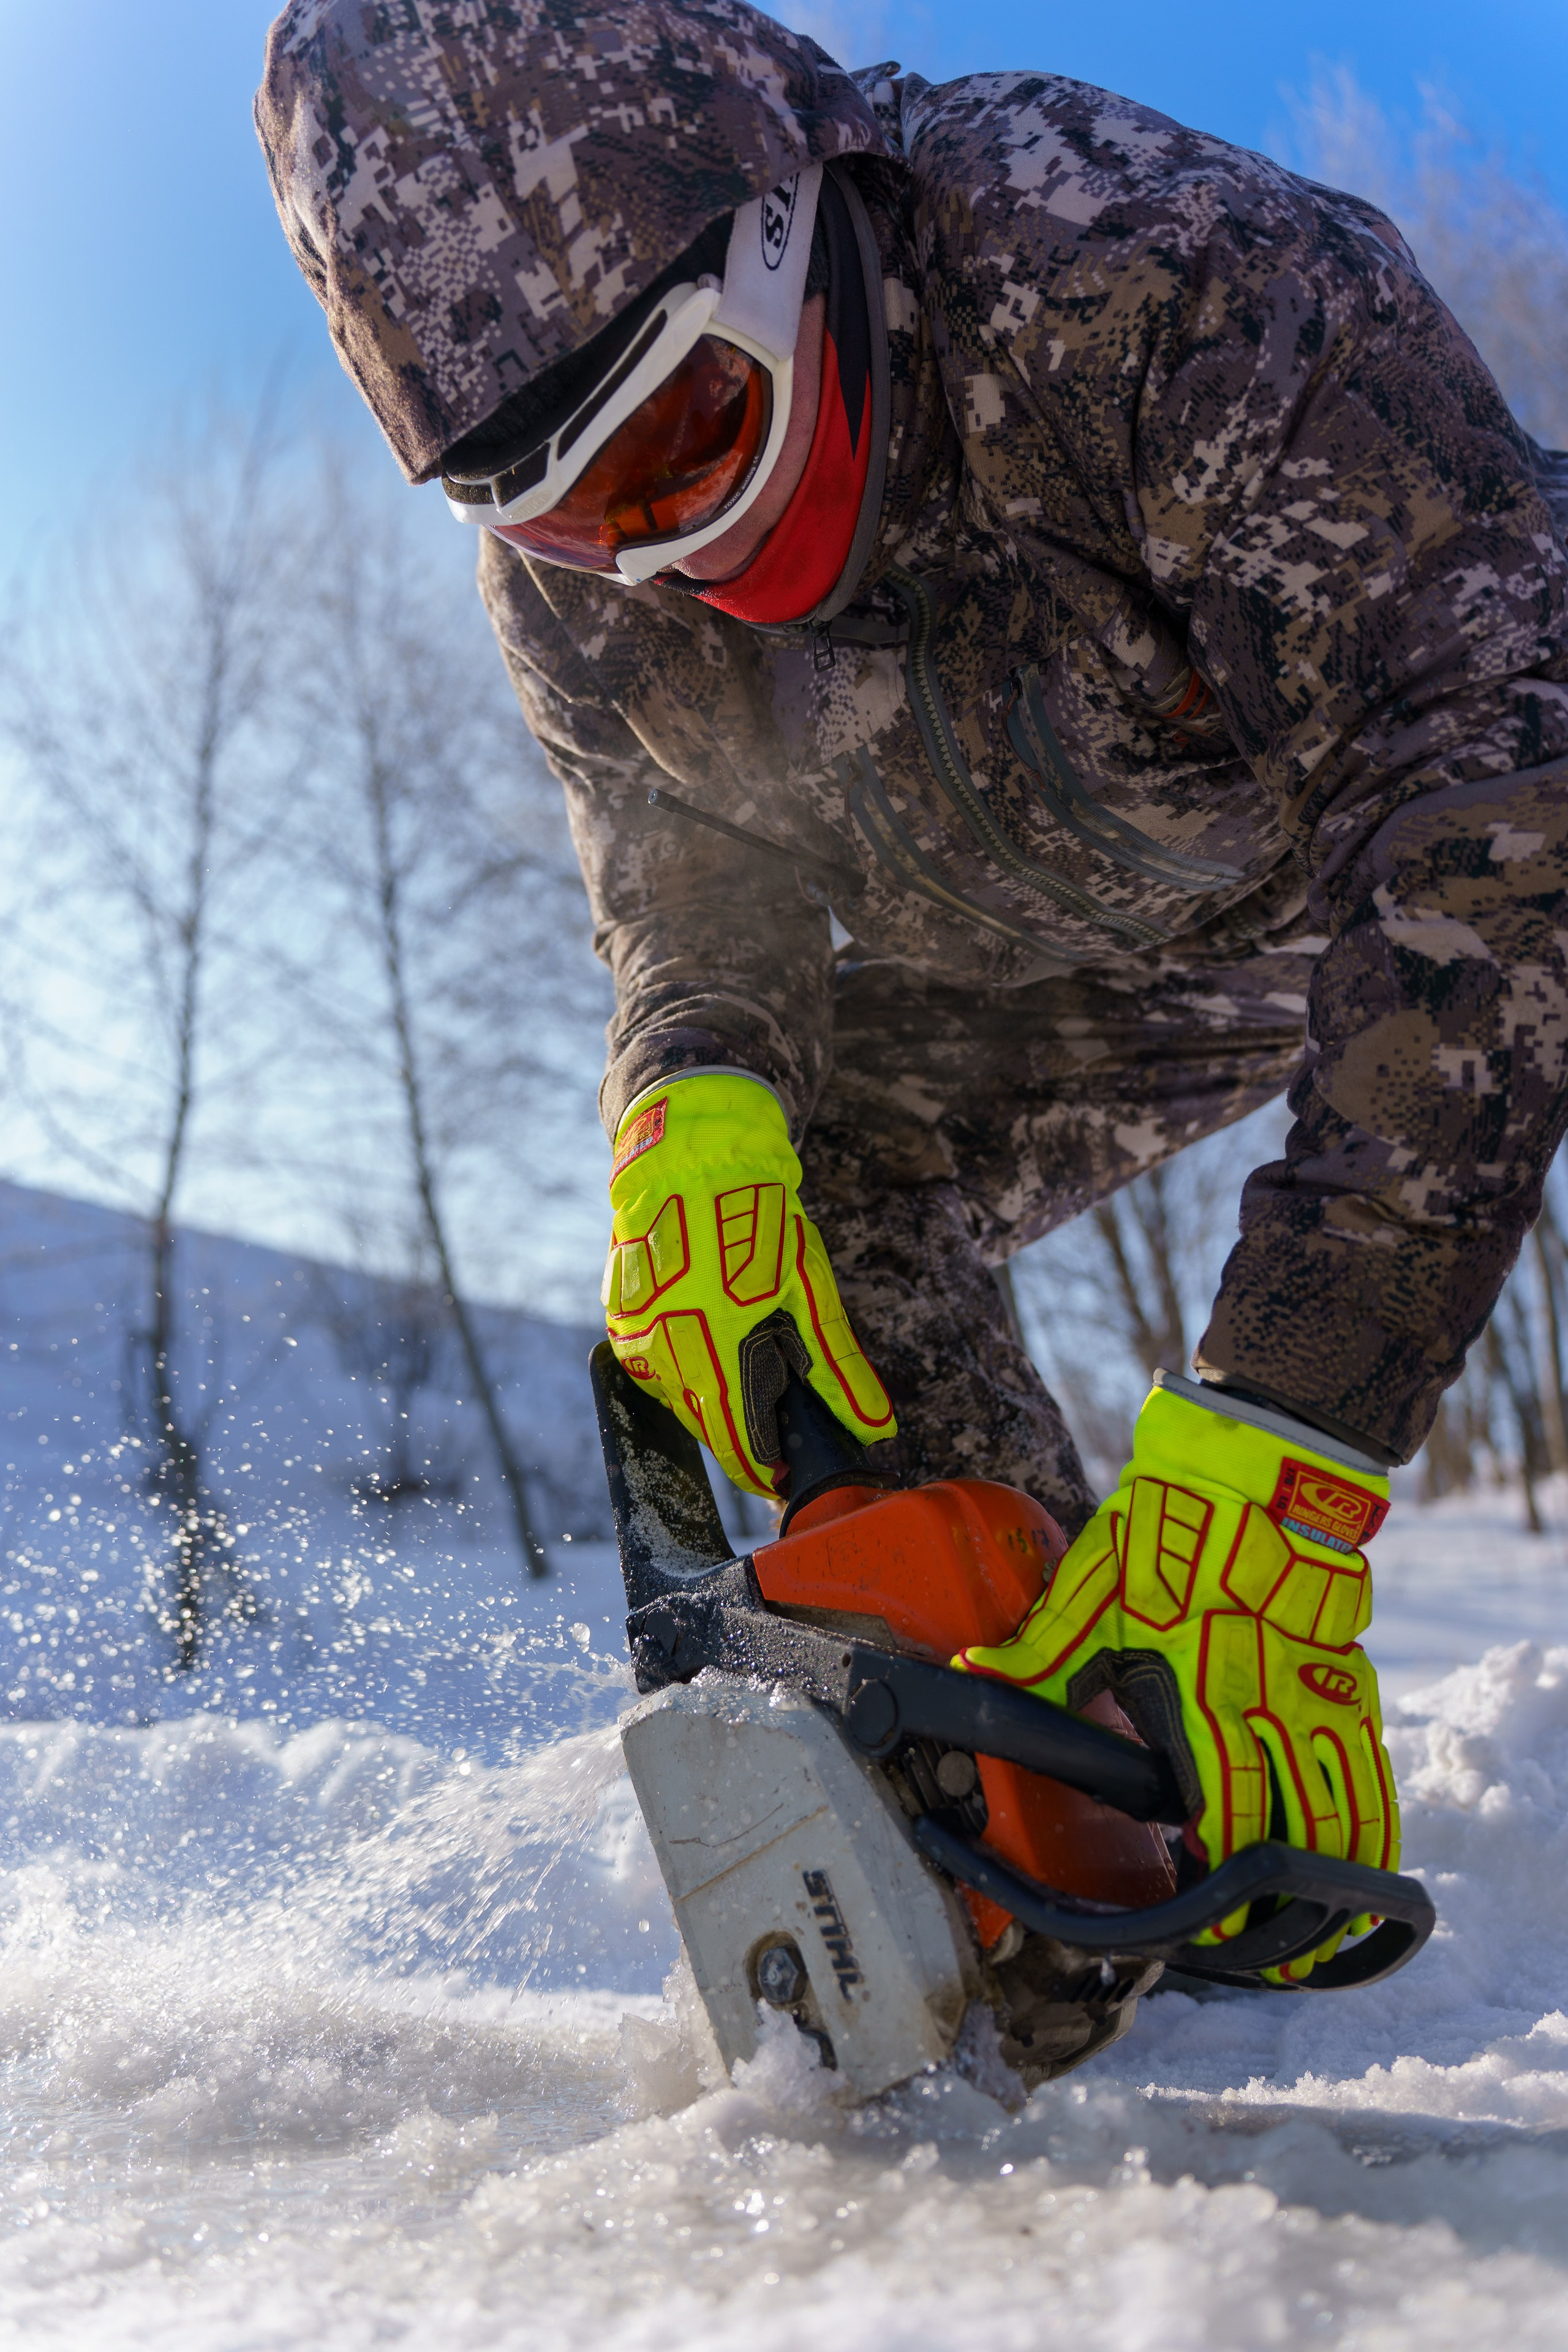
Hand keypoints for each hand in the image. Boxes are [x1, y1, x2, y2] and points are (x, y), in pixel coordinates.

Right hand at [602, 1069, 895, 1494]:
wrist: (690, 1153)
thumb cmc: (757, 1217)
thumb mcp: (810, 1288)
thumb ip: (839, 1368)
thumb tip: (874, 1428)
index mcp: (720, 1342)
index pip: (741, 1442)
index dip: (767, 1470)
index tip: (790, 1476)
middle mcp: (667, 1347)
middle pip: (710, 1427)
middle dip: (746, 1435)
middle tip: (780, 1422)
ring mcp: (636, 1336)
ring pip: (681, 1401)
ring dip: (715, 1400)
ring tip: (746, 1359)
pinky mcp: (620, 1322)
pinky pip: (656, 1370)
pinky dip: (686, 1369)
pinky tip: (710, 1338)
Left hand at [958, 1373, 1398, 1979]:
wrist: (1249, 1471)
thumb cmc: (1166, 1535)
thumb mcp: (1093, 1591)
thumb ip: (1041, 1652)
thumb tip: (972, 1676)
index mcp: (1206, 1691)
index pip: (1230, 1808)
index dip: (1229, 1873)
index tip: (1220, 1917)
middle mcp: (1275, 1700)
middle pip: (1305, 1825)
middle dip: (1292, 1898)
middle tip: (1273, 1947)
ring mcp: (1324, 1689)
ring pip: (1353, 1803)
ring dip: (1344, 1871)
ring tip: (1328, 1927)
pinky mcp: (1352, 1675)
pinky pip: (1372, 1763)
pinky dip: (1371, 1817)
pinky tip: (1361, 1854)